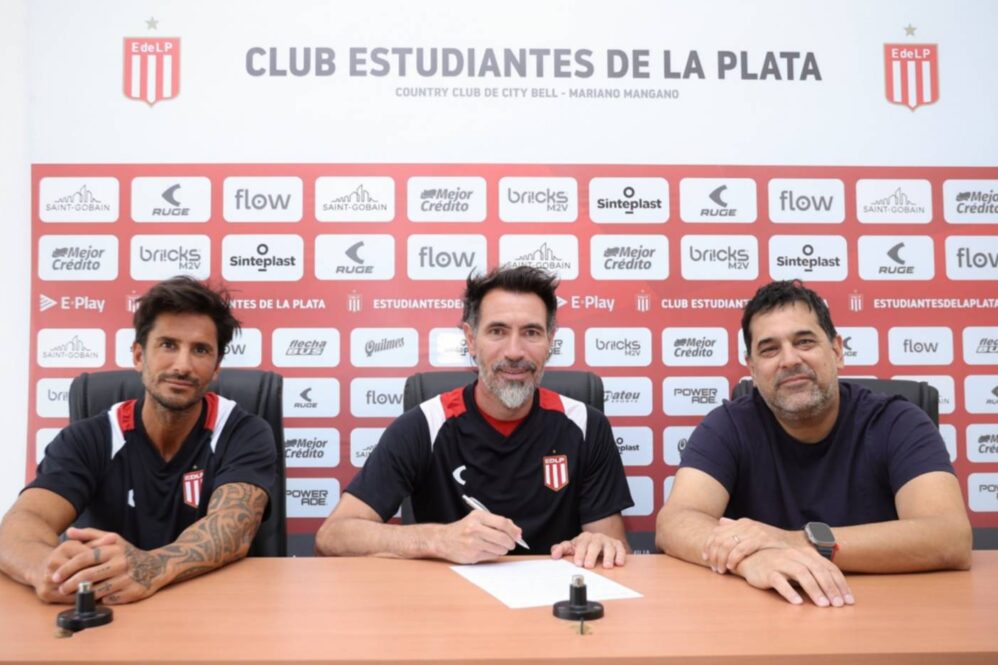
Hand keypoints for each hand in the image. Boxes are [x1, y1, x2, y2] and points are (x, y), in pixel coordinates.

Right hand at [33, 537, 114, 603]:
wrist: (39, 566)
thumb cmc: (66, 555)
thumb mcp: (81, 544)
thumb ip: (99, 541)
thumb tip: (113, 538)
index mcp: (65, 548)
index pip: (89, 557)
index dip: (102, 563)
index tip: (115, 567)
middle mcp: (53, 563)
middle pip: (82, 574)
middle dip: (97, 577)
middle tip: (113, 580)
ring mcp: (47, 579)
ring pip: (75, 588)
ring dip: (90, 590)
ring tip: (105, 589)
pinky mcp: (45, 594)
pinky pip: (68, 599)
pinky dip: (81, 598)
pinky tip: (92, 596)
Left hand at [52, 527, 166, 604]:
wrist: (156, 567)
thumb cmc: (127, 554)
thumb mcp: (112, 540)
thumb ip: (90, 535)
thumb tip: (69, 532)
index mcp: (113, 549)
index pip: (85, 558)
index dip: (67, 568)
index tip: (55, 576)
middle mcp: (121, 563)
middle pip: (88, 576)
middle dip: (70, 584)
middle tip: (60, 589)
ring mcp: (127, 579)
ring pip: (97, 590)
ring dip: (83, 594)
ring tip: (73, 595)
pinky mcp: (132, 592)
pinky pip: (109, 599)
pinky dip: (100, 599)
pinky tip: (95, 598)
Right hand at [436, 511, 520, 563]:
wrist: (443, 539)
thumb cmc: (463, 529)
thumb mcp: (478, 519)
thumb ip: (497, 522)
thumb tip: (517, 531)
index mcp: (478, 516)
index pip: (502, 523)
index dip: (513, 530)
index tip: (518, 535)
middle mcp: (475, 529)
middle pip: (503, 538)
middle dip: (511, 542)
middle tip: (511, 543)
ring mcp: (473, 543)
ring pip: (499, 549)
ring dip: (503, 549)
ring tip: (496, 546)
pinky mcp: (472, 555)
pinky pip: (492, 556)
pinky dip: (494, 554)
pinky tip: (487, 550)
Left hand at [551, 532, 626, 568]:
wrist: (600, 541)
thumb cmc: (585, 547)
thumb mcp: (572, 547)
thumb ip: (562, 549)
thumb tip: (554, 553)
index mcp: (584, 538)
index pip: (581, 544)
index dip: (579, 553)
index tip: (578, 563)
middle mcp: (596, 538)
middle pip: (594, 545)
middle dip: (591, 555)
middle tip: (589, 565)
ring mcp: (607, 541)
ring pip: (608, 547)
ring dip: (608, 557)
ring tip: (606, 566)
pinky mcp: (617, 545)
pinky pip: (620, 549)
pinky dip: (620, 555)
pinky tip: (619, 563)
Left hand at [702, 517, 797, 573]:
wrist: (794, 543)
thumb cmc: (771, 541)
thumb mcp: (752, 532)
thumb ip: (736, 526)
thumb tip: (720, 521)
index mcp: (740, 523)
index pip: (717, 532)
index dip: (708, 545)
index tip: (705, 557)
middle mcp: (745, 525)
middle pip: (719, 538)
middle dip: (713, 554)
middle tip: (713, 567)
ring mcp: (753, 531)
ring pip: (727, 544)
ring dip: (721, 558)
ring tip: (721, 570)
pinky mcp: (761, 539)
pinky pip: (741, 549)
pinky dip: (733, 558)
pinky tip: (731, 566)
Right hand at [735, 547, 854, 606]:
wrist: (750, 559)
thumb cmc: (779, 565)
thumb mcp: (799, 565)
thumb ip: (816, 572)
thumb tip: (838, 592)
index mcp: (806, 553)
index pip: (828, 567)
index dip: (840, 584)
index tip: (849, 600)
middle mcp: (794, 555)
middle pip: (817, 570)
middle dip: (830, 588)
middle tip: (838, 605)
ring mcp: (780, 562)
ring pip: (801, 574)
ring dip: (814, 590)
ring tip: (823, 605)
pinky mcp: (767, 572)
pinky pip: (779, 581)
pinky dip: (789, 592)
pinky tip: (797, 602)